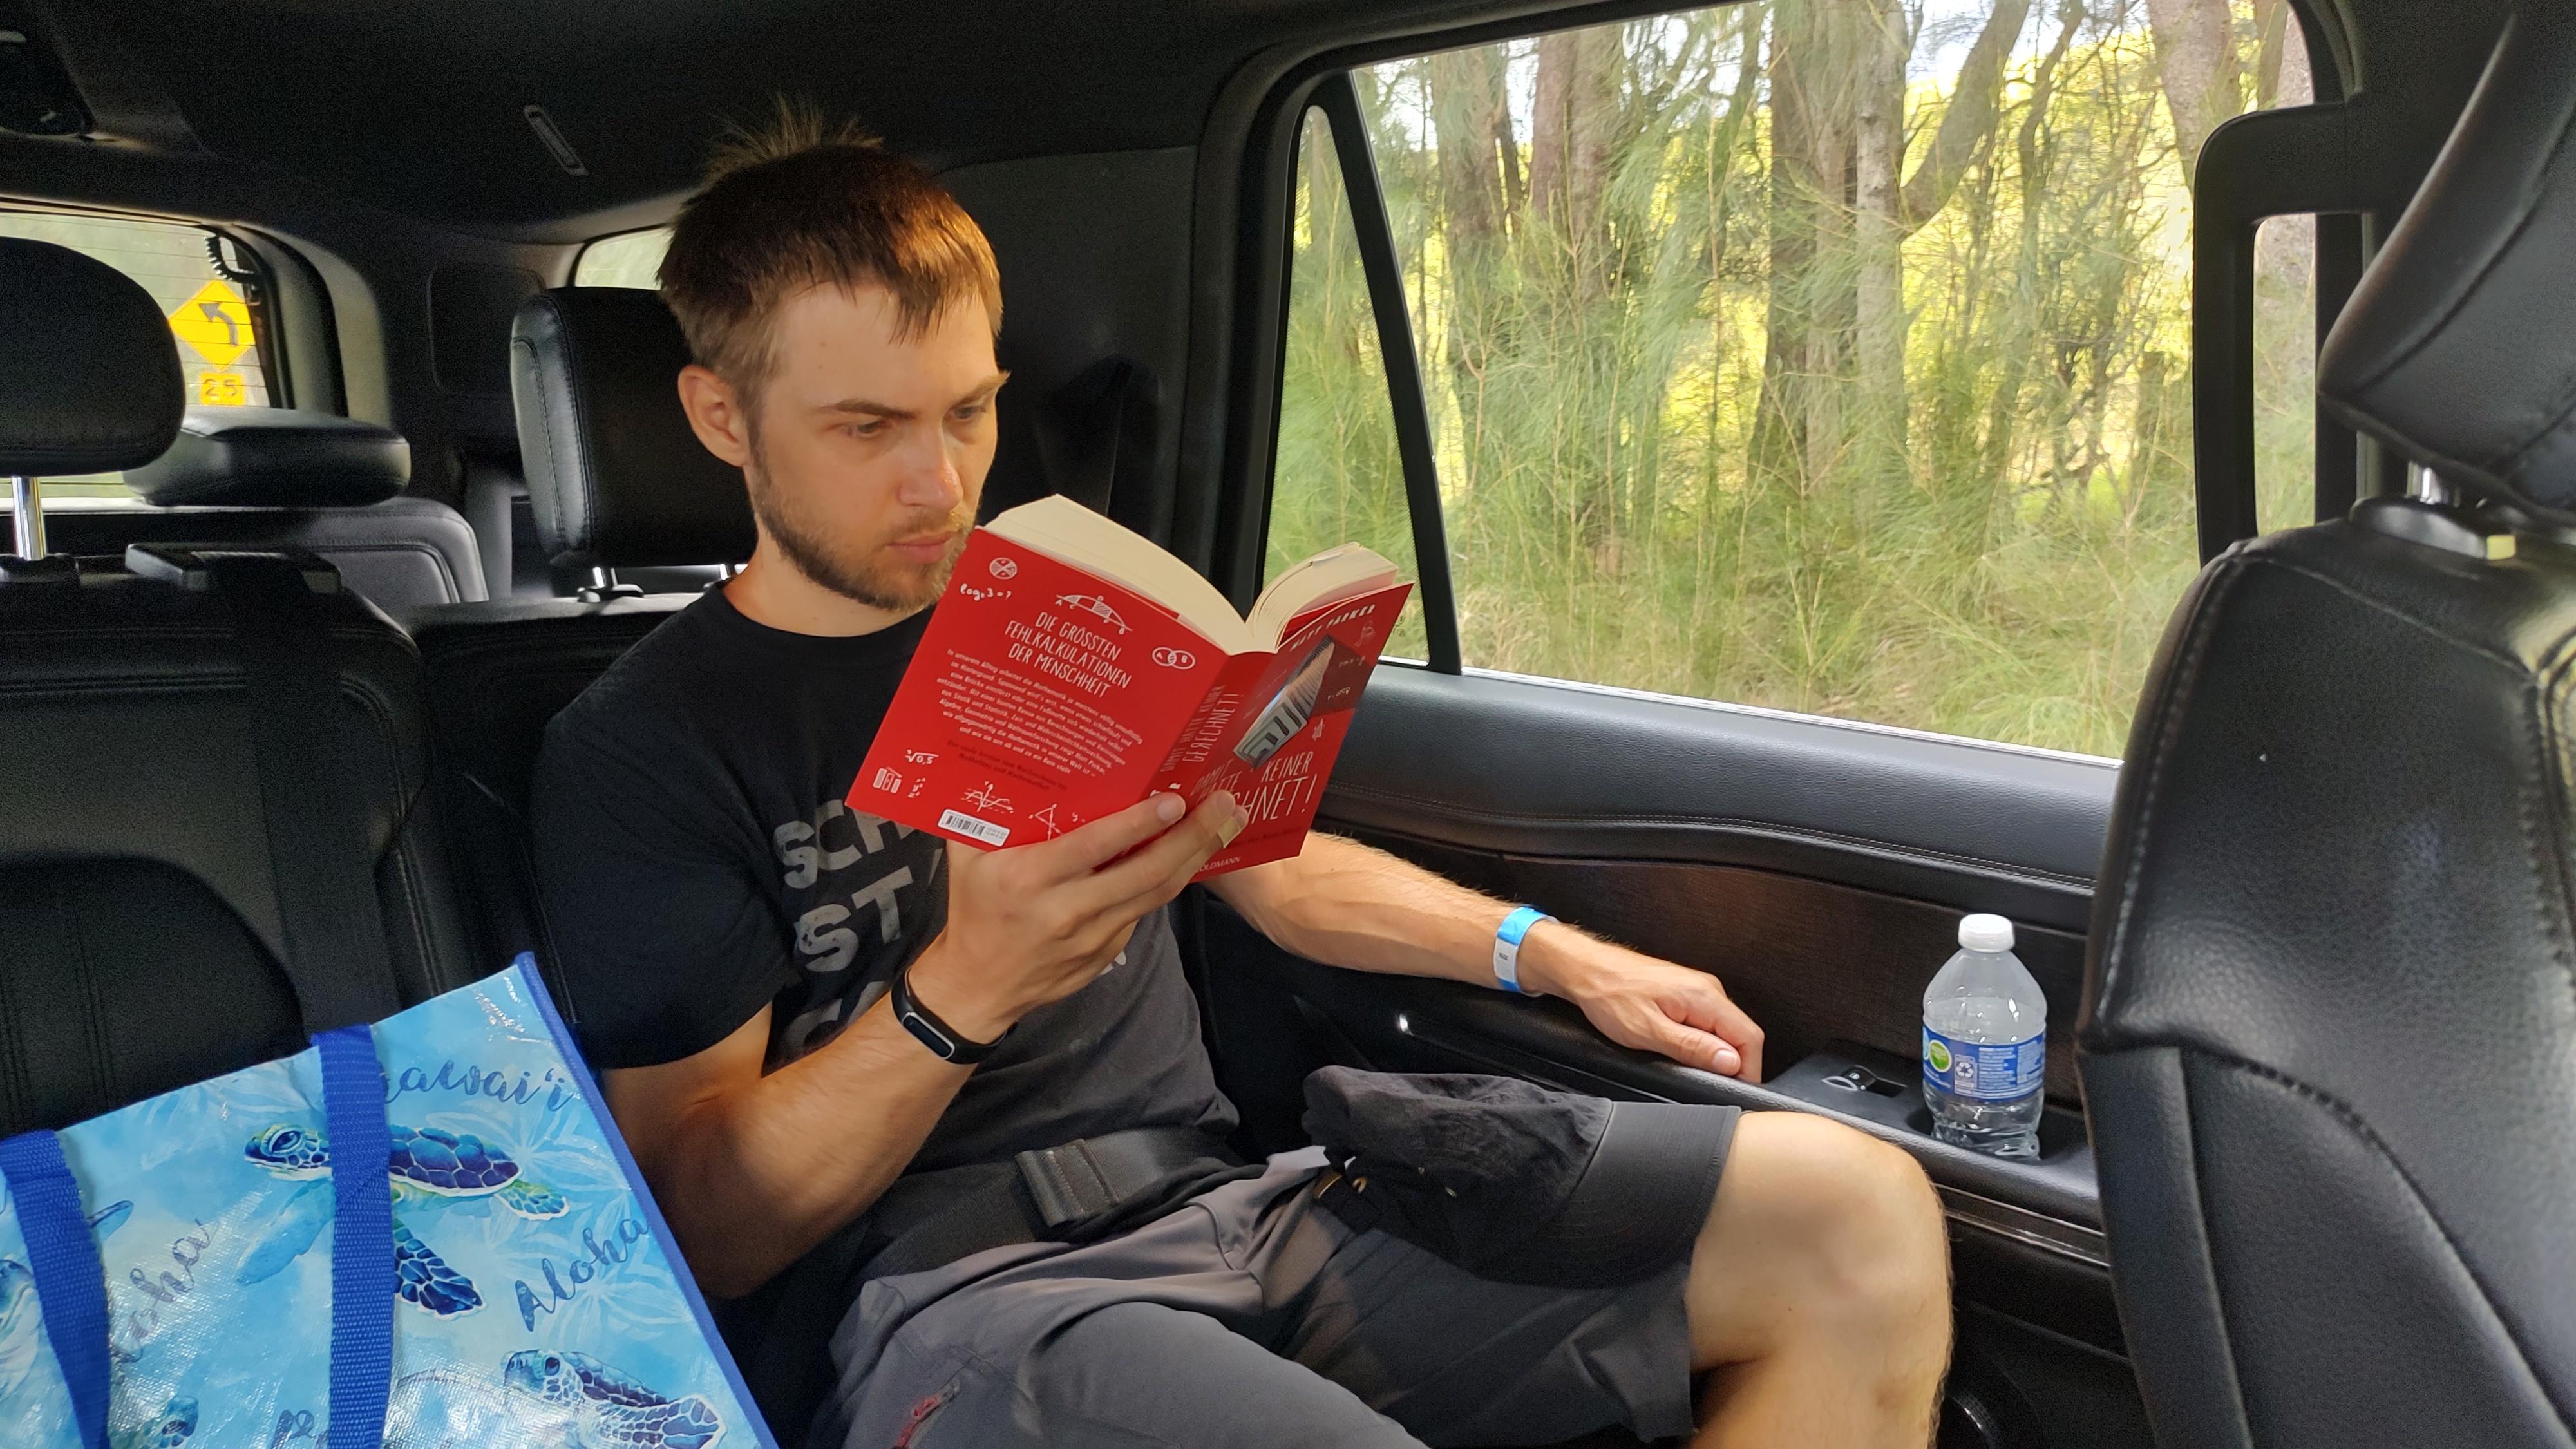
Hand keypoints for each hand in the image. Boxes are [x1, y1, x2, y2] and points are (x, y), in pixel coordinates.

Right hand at [907, 791, 1247, 1041]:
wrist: (978, 985)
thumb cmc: (974, 908)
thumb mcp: (968, 857)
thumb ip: (988, 812)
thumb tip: (1008, 758)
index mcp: (1031, 878)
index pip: (1096, 847)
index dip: (1139, 824)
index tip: (1174, 799)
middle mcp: (1067, 908)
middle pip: (1145, 872)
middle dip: (1191, 836)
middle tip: (1225, 804)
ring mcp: (1092, 936)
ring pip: (1156, 894)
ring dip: (1195, 857)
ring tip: (1225, 824)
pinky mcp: (1107, 953)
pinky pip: (1143, 911)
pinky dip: (1170, 882)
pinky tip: (1190, 856)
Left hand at [1518, 921, 1763, 1080]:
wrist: (1587, 970)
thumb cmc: (1611, 998)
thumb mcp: (1650, 1032)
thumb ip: (1694, 1047)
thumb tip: (1731, 1062)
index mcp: (1705, 996)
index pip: (1750, 1037)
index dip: (1749, 1069)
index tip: (1736, 1089)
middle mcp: (1708, 989)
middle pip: (1741, 1034)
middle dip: (1734, 1063)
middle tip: (1710, 1082)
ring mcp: (1698, 989)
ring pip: (1726, 1028)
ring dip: (1717, 1052)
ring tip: (1693, 1067)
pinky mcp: (1687, 993)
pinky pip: (1710, 1021)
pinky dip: (1705, 1040)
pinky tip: (1684, 1049)